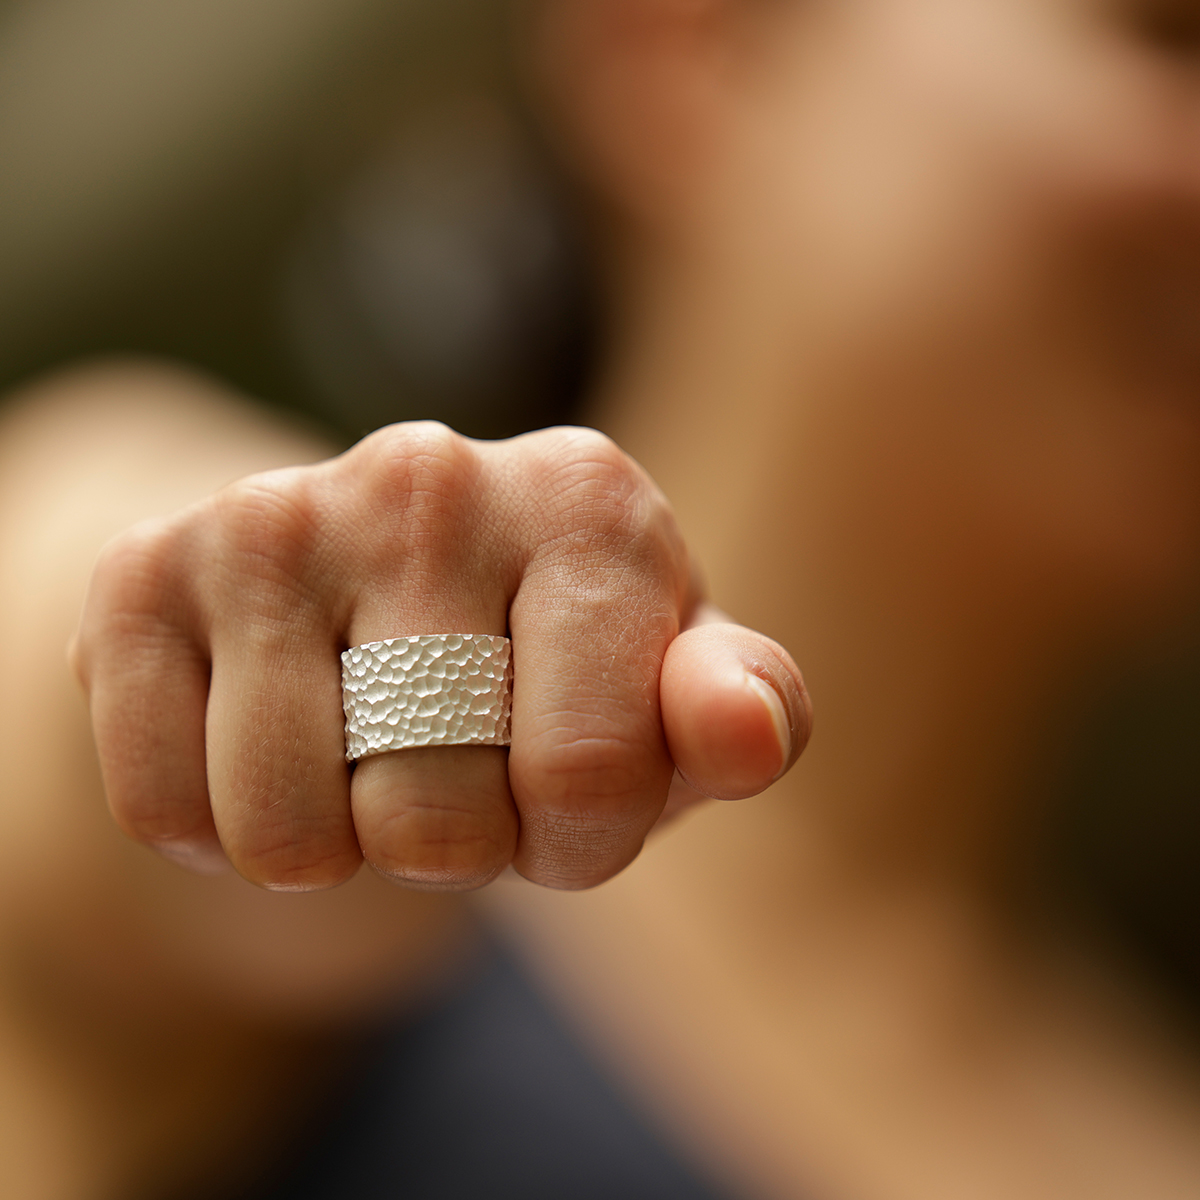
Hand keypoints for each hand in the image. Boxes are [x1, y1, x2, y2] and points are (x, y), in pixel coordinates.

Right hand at [72, 423, 809, 891]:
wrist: (385, 595)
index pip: (589, 775)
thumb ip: (738, 710)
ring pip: (285, 834)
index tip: (564, 793)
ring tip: (368, 757)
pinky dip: (221, 834)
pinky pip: (162, 808)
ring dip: (340, 848)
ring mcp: (274, 514)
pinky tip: (270, 745)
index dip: (576, 842)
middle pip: (433, 824)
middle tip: (458, 773)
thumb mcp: (669, 692)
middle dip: (455, 848)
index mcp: (588, 498)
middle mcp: (429, 474)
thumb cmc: (560, 665)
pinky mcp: (145, 570)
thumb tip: (746, 734)